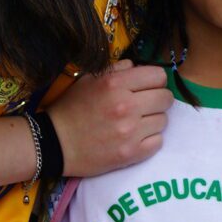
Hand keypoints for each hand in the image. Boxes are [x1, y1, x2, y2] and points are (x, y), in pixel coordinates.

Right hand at [47, 62, 170, 176]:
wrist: (55, 144)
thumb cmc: (72, 109)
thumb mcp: (89, 79)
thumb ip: (117, 70)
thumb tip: (138, 68)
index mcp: (115, 84)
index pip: (158, 76)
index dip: (155, 80)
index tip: (148, 86)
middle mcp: (126, 106)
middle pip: (166, 98)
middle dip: (157, 99)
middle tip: (144, 105)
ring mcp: (130, 131)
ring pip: (163, 120)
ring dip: (153, 120)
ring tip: (136, 122)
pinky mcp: (131, 153)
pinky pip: (158, 141)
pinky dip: (150, 139)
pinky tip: (136, 137)